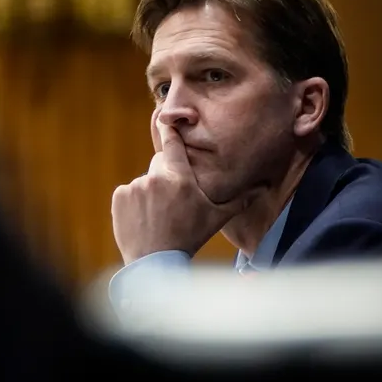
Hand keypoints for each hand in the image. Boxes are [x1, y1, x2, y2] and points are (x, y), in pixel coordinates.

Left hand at [111, 120, 248, 264]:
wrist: (155, 263)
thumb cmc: (189, 238)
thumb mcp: (216, 219)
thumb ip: (238, 200)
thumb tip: (262, 188)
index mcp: (180, 178)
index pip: (172, 143)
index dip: (168, 129)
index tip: (163, 117)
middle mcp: (156, 178)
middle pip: (160, 164)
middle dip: (166, 176)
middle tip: (172, 201)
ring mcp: (136, 187)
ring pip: (145, 181)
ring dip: (150, 192)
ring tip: (157, 216)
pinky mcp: (120, 197)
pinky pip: (127, 193)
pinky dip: (133, 202)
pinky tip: (142, 219)